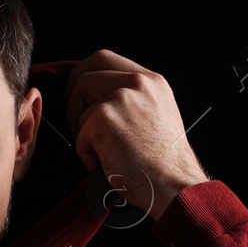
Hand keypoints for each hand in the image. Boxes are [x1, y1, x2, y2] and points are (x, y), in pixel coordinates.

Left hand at [65, 50, 208, 219]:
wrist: (175, 187)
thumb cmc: (163, 166)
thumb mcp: (156, 118)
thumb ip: (133, 101)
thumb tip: (97, 100)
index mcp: (152, 81)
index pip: (105, 60)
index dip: (85, 76)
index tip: (81, 98)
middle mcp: (139, 82)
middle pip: (85, 71)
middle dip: (73, 96)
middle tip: (77, 123)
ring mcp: (121, 97)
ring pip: (78, 100)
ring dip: (80, 128)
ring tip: (101, 152)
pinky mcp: (105, 117)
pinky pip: (79, 133)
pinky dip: (86, 154)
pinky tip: (106, 166)